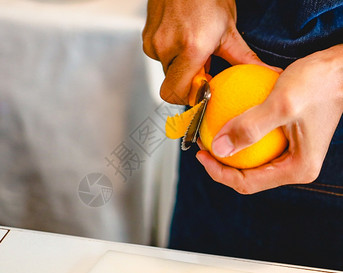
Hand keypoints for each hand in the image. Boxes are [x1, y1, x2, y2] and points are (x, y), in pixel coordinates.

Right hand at [142, 0, 274, 103]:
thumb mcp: (230, 31)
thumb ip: (245, 60)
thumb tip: (271, 73)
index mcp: (191, 48)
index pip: (178, 93)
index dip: (190, 97)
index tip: (205, 89)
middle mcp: (168, 47)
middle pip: (172, 86)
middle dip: (187, 83)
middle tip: (202, 69)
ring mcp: (153, 43)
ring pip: (166, 72)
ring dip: (179, 68)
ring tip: (193, 49)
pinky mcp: (146, 38)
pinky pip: (159, 58)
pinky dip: (171, 56)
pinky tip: (182, 40)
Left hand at [196, 45, 342, 193]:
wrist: (341, 69)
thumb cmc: (319, 83)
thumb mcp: (281, 104)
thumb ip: (249, 128)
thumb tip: (219, 150)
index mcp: (297, 169)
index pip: (247, 184)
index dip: (218, 173)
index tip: (201, 154)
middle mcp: (295, 168)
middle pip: (247, 177)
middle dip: (221, 164)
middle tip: (203, 144)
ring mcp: (291, 155)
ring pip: (251, 163)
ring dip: (229, 151)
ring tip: (210, 134)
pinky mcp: (287, 141)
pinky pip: (257, 145)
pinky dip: (240, 137)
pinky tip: (225, 122)